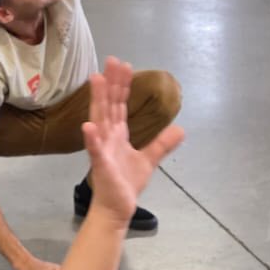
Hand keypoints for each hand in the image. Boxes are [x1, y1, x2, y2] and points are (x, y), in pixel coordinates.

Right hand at [82, 56, 183, 226]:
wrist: (116, 209)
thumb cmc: (126, 184)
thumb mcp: (149, 160)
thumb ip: (162, 144)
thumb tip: (180, 129)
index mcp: (117, 134)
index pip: (119, 105)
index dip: (122, 86)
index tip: (124, 66)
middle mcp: (107, 137)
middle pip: (109, 105)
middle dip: (111, 83)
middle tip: (113, 60)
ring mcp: (102, 149)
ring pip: (100, 119)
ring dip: (98, 100)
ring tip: (97, 79)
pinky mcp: (101, 165)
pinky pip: (95, 150)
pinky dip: (91, 138)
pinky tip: (89, 126)